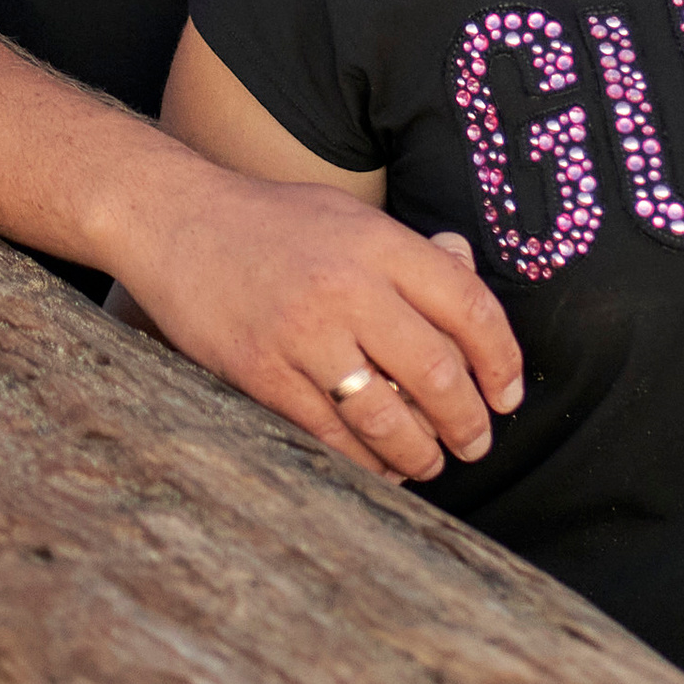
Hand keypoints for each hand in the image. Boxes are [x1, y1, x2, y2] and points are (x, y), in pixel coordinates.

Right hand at [113, 153, 521, 486]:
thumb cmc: (273, 224)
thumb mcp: (351, 217)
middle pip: (437, 371)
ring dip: (419, 452)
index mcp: (380, 243)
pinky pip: (327, 434)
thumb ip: (411, 253)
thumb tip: (470, 280)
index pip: (469, 307)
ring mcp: (302, 334)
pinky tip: (379, 466)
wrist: (175, 222)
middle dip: (468, 421)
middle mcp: (348, 287)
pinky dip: (362, 461)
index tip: (508, 394)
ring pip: (385, 416)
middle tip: (476, 442)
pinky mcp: (260, 372)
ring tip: (430, 463)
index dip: (503, 360)